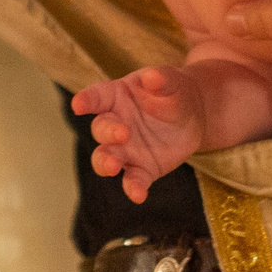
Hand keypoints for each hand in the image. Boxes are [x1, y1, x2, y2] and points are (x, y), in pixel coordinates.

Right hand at [74, 66, 207, 203]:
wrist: (192, 116)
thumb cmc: (173, 92)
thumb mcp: (170, 81)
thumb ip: (161, 79)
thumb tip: (152, 76)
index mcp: (116, 96)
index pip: (96, 97)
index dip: (86, 100)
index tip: (78, 105)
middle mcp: (115, 124)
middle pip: (101, 129)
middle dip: (108, 133)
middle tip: (123, 134)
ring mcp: (125, 149)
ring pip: (105, 158)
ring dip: (106, 163)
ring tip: (113, 166)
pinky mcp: (141, 169)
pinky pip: (133, 180)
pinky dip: (133, 188)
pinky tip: (138, 195)